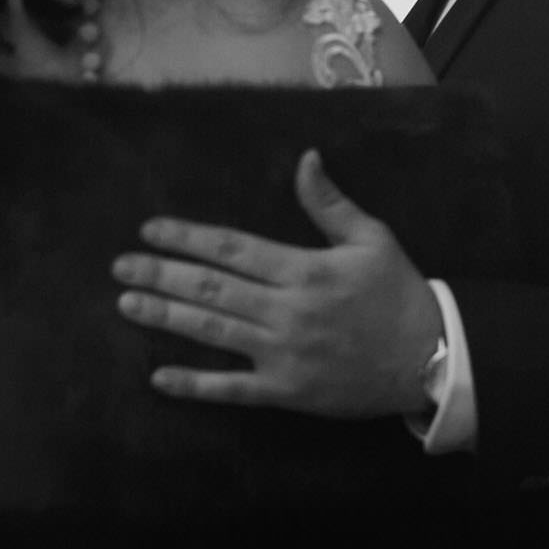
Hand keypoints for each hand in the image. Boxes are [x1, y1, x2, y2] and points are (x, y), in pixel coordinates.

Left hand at [112, 149, 443, 418]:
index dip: (188, 237)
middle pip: (210, 288)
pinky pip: (231, 389)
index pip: (232, 248)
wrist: (427, 357)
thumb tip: (305, 157)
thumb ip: (330, 202)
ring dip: (165, 317)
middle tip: (121, 266)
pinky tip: (159, 377)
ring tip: (126, 304)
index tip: (151, 228)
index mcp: (304, 269)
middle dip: (160, 274)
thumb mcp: (372, 237)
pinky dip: (194, 384)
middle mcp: (286, 310)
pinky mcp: (285, 391)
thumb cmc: (397, 292)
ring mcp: (282, 354)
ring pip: (212, 332)